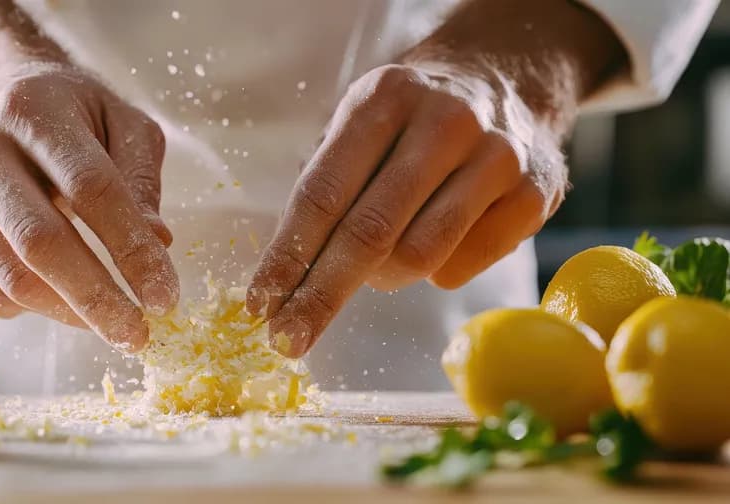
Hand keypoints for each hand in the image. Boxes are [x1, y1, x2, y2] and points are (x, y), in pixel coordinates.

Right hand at [0, 63, 177, 352]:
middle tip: (137, 335)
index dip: (131, 249)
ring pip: (12, 277)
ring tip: (113, 322)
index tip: (164, 297)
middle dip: (97, 300)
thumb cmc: (69, 114)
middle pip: (42, 242)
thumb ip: (141, 178)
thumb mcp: (120, 122)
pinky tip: (65, 297)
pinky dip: (37, 308)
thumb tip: (159, 242)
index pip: (91, 189)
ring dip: (71, 313)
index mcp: (32, 110)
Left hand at [248, 63, 568, 357]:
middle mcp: (444, 122)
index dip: (287, 256)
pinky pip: (463, 266)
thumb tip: (284, 273)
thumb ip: (326, 181)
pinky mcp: (533, 194)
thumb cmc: (413, 116)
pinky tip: (434, 243)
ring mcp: (496, 157)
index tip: (260, 304)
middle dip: (321, 295)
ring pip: (419, 256)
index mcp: (385, 98)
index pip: (322, 194)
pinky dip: (434, 272)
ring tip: (377, 267)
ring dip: (382, 279)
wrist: (508, 79)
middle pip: (369, 233)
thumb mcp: (362, 120)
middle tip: (290, 338)